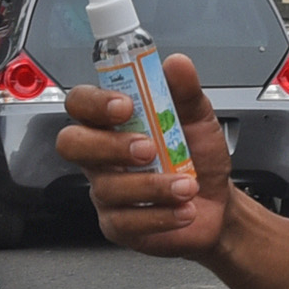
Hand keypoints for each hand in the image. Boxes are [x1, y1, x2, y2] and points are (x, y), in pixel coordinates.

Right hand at [58, 58, 233, 257]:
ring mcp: (106, 190)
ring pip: (107, 187)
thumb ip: (185, 91)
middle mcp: (102, 155)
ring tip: (187, 185)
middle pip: (71, 143)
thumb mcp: (198, 119)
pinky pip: (125, 221)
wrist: (217, 205)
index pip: (81, 103)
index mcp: (113, 122)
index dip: (94, 103)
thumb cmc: (198, 159)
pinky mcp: (117, 224)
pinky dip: (160, 216)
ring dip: (152, 185)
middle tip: (148, 149)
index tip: (125, 105)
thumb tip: (177, 64)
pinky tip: (183, 209)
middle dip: (109, 145)